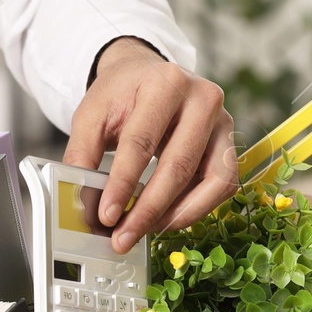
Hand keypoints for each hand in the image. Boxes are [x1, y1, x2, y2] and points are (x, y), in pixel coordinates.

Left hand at [63, 36, 238, 252]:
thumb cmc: (122, 94)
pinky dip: (196, 208)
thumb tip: (83, 205)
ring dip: (179, 215)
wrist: (146, 75)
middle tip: (124, 237)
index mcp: (164, 83)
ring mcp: (222, 122)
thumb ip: (82, 156)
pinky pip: (222, 186)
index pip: (142, 142)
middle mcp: (202, 99)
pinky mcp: (229, 144)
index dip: (123, 184)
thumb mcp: (91, 115)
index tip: (106, 216)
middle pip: (179, 166)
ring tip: (146, 230)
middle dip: (149, 210)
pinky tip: (166, 217)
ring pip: (213, 182)